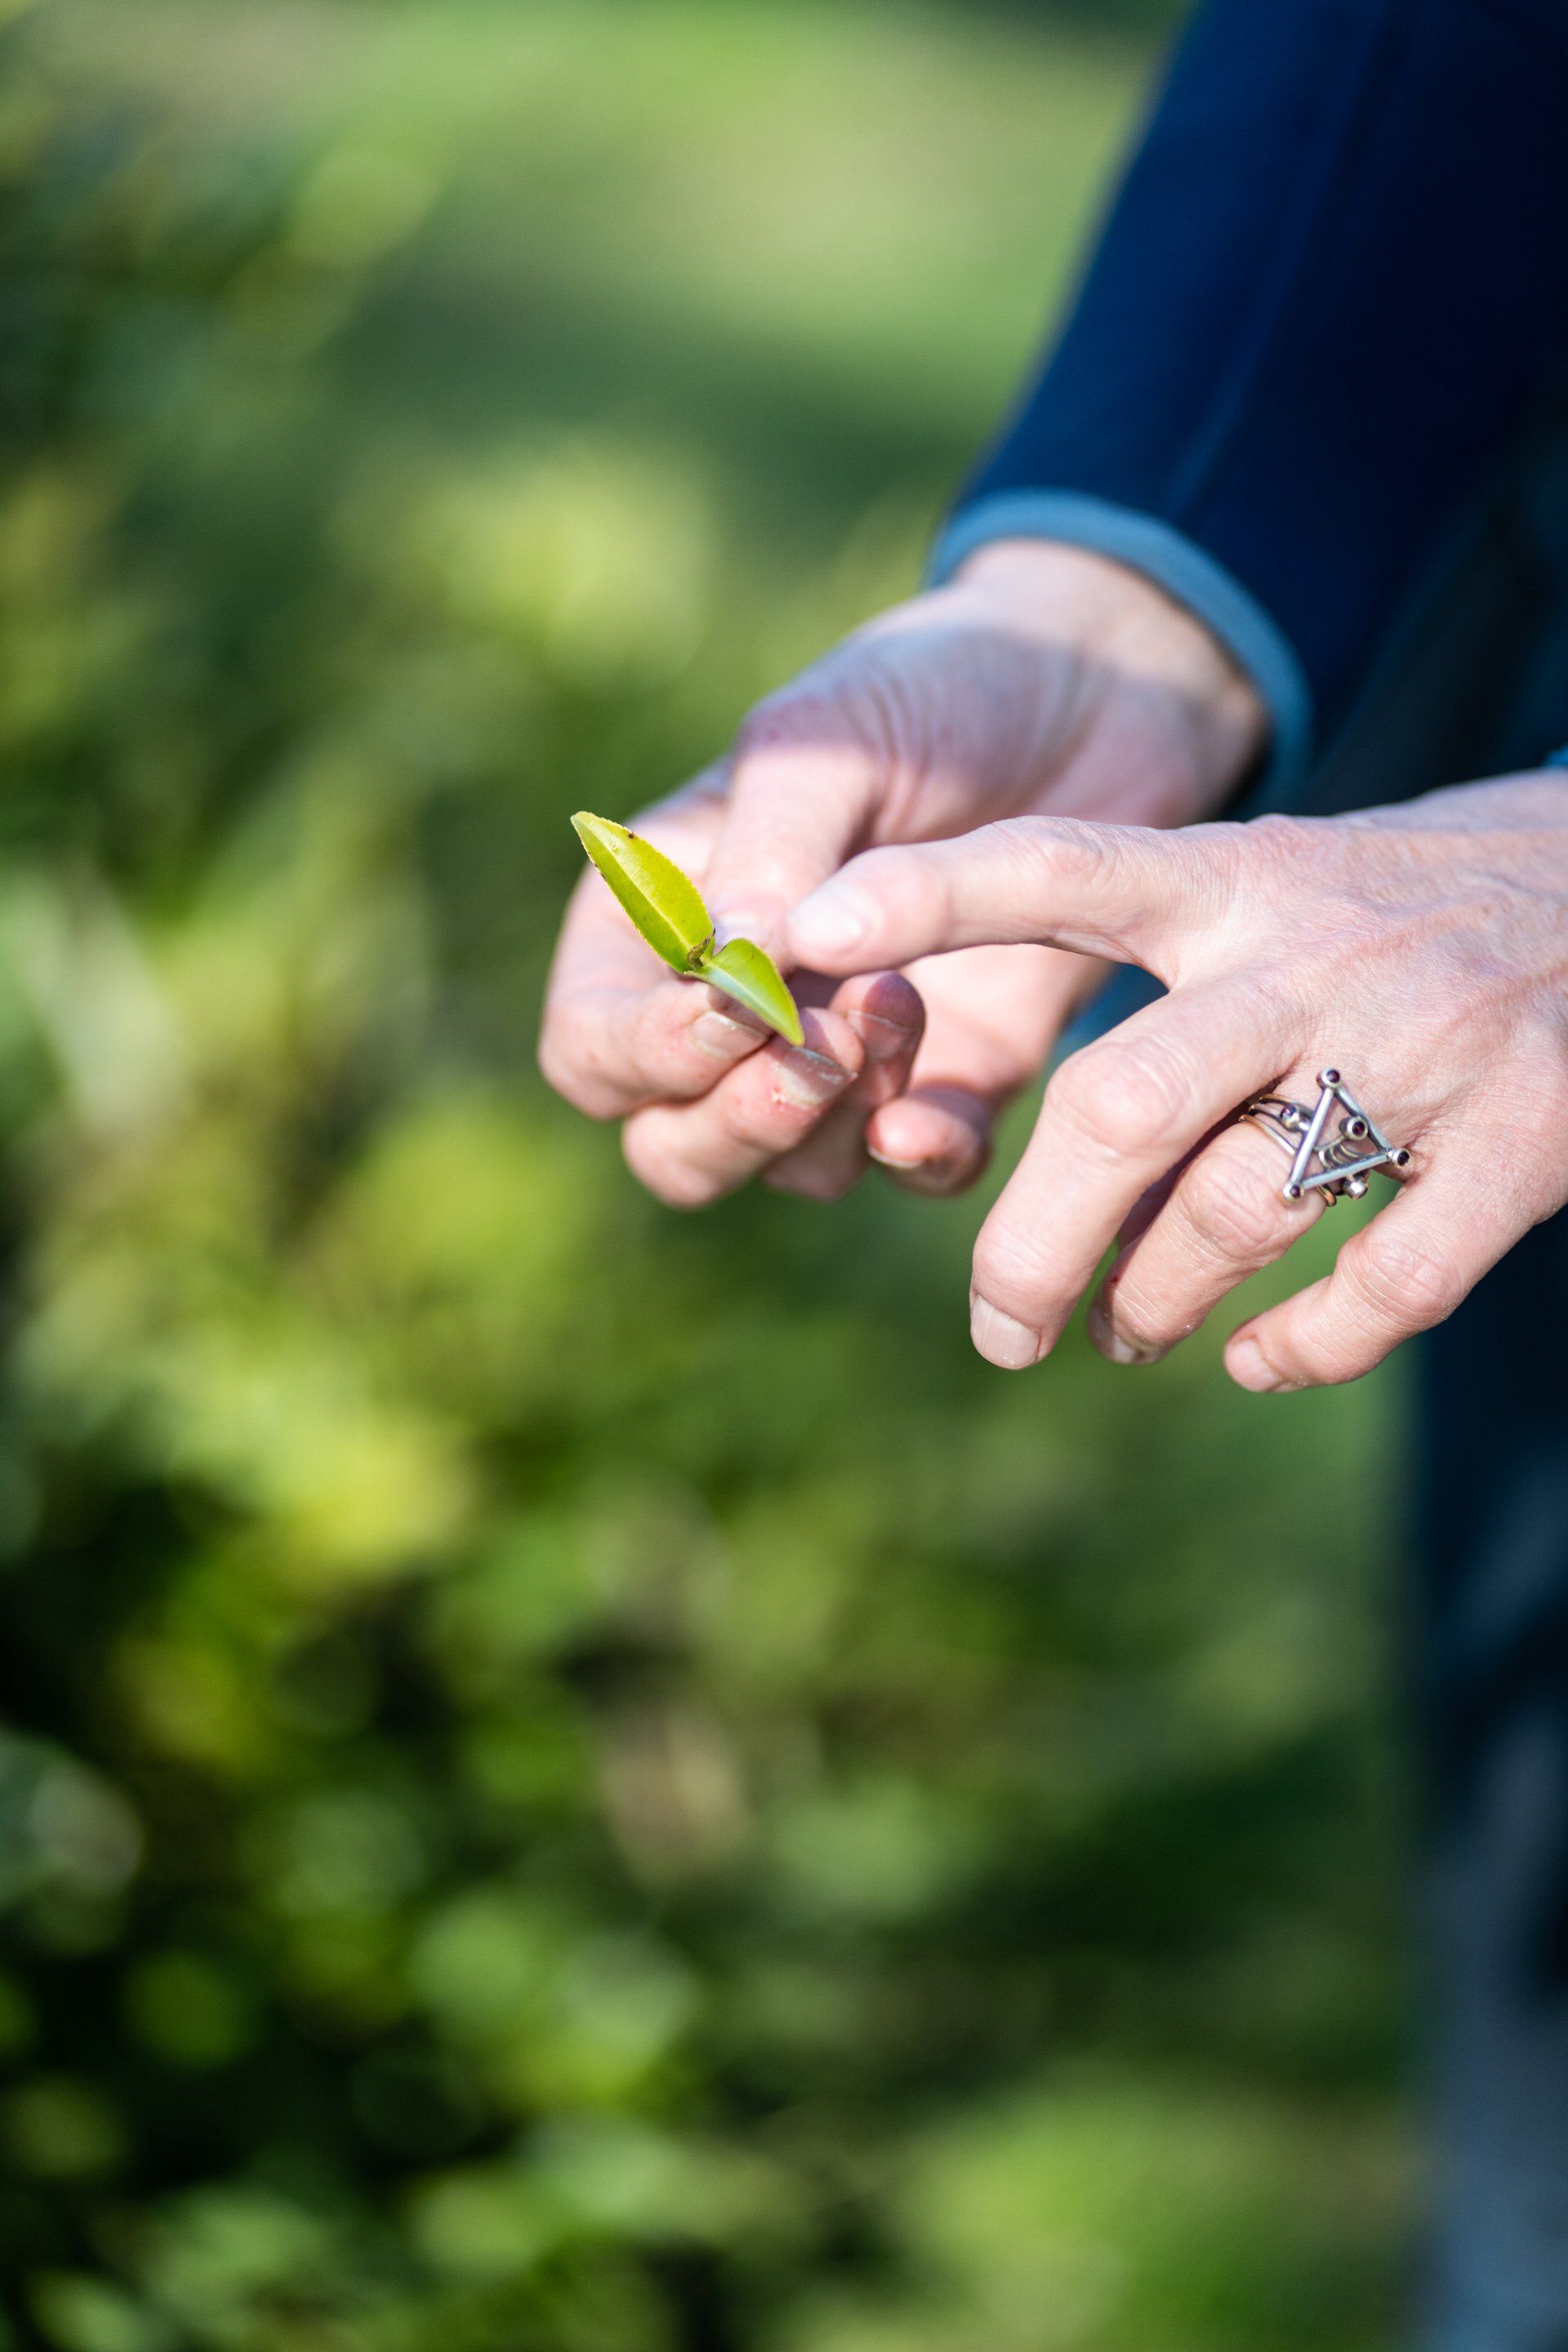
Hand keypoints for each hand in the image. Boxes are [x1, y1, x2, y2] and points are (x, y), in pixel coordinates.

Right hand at [538, 542, 1264, 1205]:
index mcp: (659, 922)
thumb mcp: (827, 743)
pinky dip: (921, 1159)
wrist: (1087, 694)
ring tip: (903, 1004)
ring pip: (792, 1171)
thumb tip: (724, 971)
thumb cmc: (925, 694)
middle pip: (675, 1147)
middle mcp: (736, 1013)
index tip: (741, 1003)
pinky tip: (935, 1115)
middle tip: (818, 1047)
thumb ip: (769, 853)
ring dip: (837, 1120)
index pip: (595, 1049)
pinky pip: (917, 1171)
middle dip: (736, 1123)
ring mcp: (843, 1060)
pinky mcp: (957, 1083)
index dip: (648, 1054)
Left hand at [785, 773, 1567, 1387]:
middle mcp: (1318, 955)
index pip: (1063, 867)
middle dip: (1033, 1243)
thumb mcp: (1281, 878)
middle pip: (1122, 1107)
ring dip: (1153, 1300)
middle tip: (998, 1329)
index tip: (805, 931)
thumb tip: (1001, 1089)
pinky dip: (1300, 1347)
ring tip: (1124, 1336)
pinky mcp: (1530, 1138)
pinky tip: (1252, 1361)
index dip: (930, 894)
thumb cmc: (1412, 904)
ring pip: (1236, 1210)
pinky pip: (1386, 1284)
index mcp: (1241, 880)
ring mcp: (1425, 1045)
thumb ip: (1157, 951)